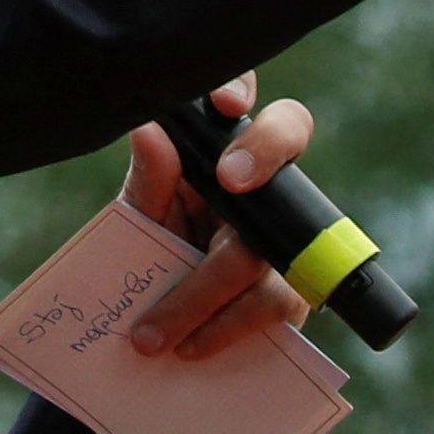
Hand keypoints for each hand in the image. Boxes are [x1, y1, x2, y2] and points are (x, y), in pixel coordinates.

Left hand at [121, 76, 319, 359]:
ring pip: (261, 244)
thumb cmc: (153, 249)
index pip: (240, 98)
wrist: (160, 331)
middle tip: (230, 180)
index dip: (241, 87)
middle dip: (264, 148)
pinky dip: (225, 326)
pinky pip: (274, 300)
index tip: (223, 105)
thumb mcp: (141, 218)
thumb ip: (149, 180)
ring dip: (203, 292)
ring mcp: (282, 235)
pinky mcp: (291, 288)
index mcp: (216, 152)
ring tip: (153, 333)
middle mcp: (258, 182)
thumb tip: (148, 129)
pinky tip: (190, 346)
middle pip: (286, 138)